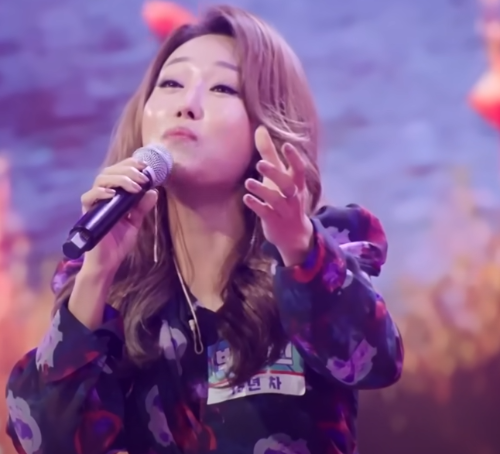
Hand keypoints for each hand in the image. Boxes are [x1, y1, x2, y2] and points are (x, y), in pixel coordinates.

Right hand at [80, 157, 157, 275]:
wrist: (108, 262)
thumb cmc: (118, 243)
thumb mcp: (135, 222)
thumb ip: (142, 207)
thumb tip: (154, 191)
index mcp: (112, 195)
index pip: (118, 172)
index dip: (130, 165)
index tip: (146, 166)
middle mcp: (101, 196)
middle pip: (109, 171)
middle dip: (128, 170)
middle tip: (144, 178)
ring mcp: (94, 203)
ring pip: (100, 180)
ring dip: (120, 179)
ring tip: (135, 187)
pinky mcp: (87, 213)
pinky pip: (88, 197)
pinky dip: (100, 192)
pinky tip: (112, 194)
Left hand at [243, 126, 313, 265]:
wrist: (294, 235)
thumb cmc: (285, 198)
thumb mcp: (279, 177)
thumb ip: (270, 153)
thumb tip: (260, 128)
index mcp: (297, 183)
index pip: (299, 169)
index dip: (294, 158)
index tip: (287, 145)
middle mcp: (293, 196)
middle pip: (288, 184)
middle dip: (275, 174)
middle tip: (260, 163)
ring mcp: (284, 210)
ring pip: (276, 200)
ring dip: (262, 190)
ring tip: (249, 182)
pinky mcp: (274, 222)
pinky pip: (266, 213)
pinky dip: (257, 206)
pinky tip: (246, 199)